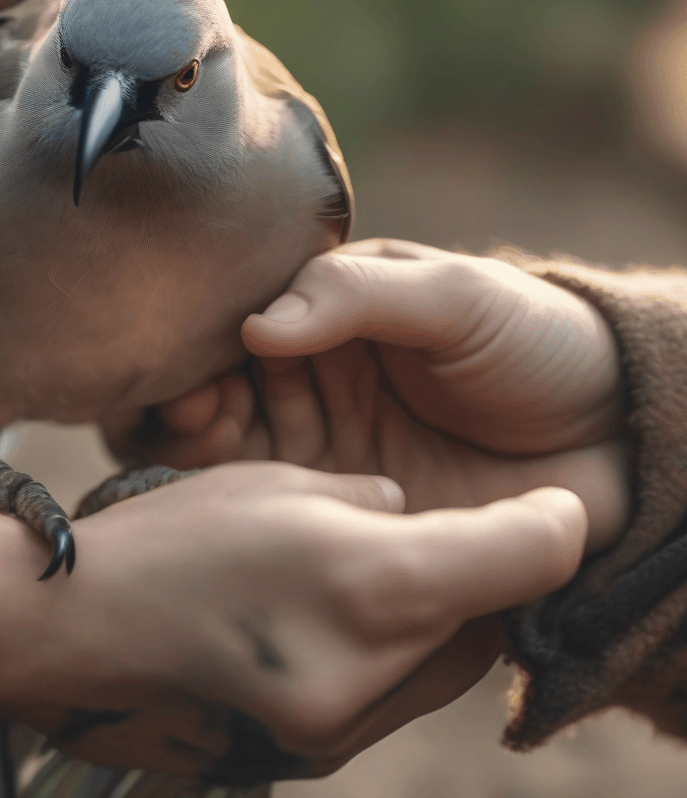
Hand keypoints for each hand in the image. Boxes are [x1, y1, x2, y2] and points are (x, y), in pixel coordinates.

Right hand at [0, 463, 586, 786]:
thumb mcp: (277, 483)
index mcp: (369, 582)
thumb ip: (368, 504)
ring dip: (431, 620)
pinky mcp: (305, 757)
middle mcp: (370, 672)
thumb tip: (408, 520)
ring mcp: (337, 730)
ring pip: (440, 668)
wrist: (62, 633)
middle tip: (440, 535)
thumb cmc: (163, 534)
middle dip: (483, 577)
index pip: (523, 558)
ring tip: (362, 574)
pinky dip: (382, 655)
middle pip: (487, 625)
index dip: (554, 524)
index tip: (559, 504)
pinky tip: (319, 616)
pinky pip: (386, 698)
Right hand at [150, 240, 629, 552]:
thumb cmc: (540, 343)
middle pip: (233, 387)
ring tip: (193, 451)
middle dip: (195, 400)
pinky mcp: (355, 503)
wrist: (618, 434)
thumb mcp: (457, 297)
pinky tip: (228, 505)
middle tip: (183, 418)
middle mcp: (323, 378)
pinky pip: (290, 503)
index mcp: (339, 313)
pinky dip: (249, 501)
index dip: (210, 347)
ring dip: (207, 448)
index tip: (188, 378)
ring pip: (245, 443)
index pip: (253, 322)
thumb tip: (260, 326)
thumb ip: (360, 295)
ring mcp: (335, 443)